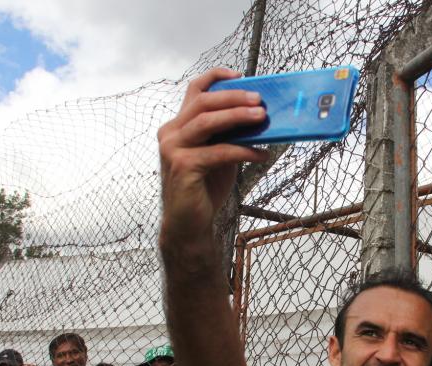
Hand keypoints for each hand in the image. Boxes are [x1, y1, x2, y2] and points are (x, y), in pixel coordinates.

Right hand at [157, 67, 268, 242]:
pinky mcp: (183, 167)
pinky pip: (218, 152)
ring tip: (262, 117)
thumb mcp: (218, 155)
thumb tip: (256, 117)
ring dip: (237, 117)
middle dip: (233, 97)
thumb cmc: (204, 189)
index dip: (215, 77)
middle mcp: (170, 133)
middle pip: (202, 102)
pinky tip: (261, 154)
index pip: (194, 91)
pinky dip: (243, 151)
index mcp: (177, 126)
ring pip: (207, 122)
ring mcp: (173, 149)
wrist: (189, 224)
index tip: (240, 75)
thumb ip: (228, 135)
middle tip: (259, 99)